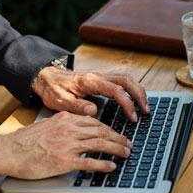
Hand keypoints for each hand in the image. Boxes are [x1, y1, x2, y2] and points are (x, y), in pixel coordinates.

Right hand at [0, 111, 131, 178]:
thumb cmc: (24, 141)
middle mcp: (69, 130)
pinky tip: (112, 166)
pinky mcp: (65, 161)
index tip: (116, 133)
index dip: (109, 128)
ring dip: (116, 148)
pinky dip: (103, 164)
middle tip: (128, 143)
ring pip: (100, 144)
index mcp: (65, 119)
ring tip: (126, 153)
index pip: (94, 121)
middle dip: (118, 137)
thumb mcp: (46, 125)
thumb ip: (62, 125)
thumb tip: (75, 129)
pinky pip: (90, 162)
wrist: (9, 151)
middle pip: (101, 131)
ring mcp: (68, 145)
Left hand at [33, 67, 148, 121]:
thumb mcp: (60, 101)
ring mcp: (101, 76)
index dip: (127, 104)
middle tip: (146, 111)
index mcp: (89, 81)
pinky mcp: (101, 79)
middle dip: (139, 95)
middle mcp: (98, 75)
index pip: (116, 90)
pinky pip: (121, 81)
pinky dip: (131, 89)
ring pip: (126, 78)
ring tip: (144, 107)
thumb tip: (94, 111)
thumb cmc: (53, 89)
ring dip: (138, 91)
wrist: (46, 77)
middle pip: (126, 80)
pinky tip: (135, 100)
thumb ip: (77, 106)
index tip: (132, 117)